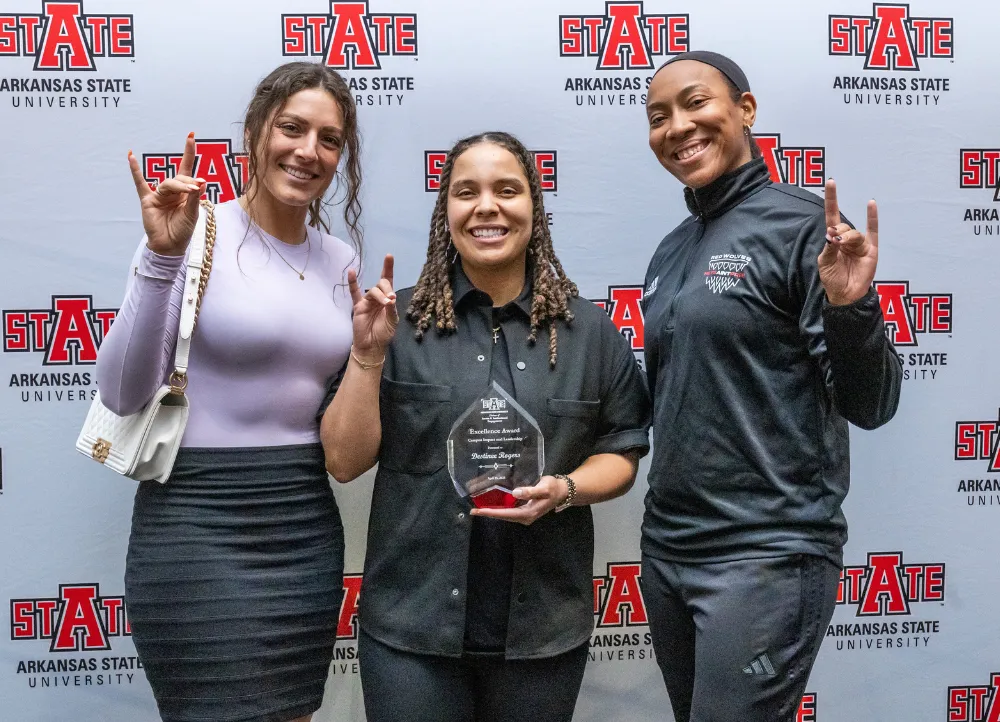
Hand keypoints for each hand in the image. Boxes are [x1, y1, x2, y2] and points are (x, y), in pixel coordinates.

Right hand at [129, 132, 206, 256]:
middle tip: (196, 187)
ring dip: (178, 186)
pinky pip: (140, 183)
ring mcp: (159, 194)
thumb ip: (194, 197)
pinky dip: (135, 170)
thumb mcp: (192, 213)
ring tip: (189, 190)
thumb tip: (201, 181)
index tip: (191, 136)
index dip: (189, 152)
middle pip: (180, 178)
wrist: (170, 245)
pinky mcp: (147, 200)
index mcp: (185, 192)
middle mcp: (172, 191)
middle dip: (188, 182)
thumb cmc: (182, 230)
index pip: (187, 168)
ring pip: (168, 184)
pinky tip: (131, 156)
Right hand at [349, 254, 397, 356]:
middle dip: (387, 289)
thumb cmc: (384, 333)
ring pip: (373, 291)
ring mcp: (367, 301)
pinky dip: (352, 283)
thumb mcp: (392, 321)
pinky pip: (354, 293)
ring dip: (380, 295)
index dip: (388, 268)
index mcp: (387, 299)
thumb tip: (391, 298)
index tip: (389, 256)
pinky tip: (350, 272)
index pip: (388, 281)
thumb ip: (391, 309)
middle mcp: (377, 297)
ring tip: (386, 303)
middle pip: (382, 284)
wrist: (372, 346)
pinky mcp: (358, 306)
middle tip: (391, 299)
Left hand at [469, 475, 566, 525]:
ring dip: (493, 512)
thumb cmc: (553, 488)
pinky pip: (509, 511)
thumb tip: (515, 493)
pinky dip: (499, 509)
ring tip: (479, 508)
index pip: (505, 514)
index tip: (478, 511)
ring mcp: (524, 515)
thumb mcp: (544, 488)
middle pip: (503, 517)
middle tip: (473, 510)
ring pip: (505, 515)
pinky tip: (492, 504)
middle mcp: (524, 517)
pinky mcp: (524, 511)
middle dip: (488, 513)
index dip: (491, 512)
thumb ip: (530, 491)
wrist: (562, 491)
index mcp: (527, 513)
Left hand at [818, 179, 878, 305]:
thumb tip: (831, 233)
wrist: (846, 294)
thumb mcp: (825, 263)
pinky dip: (872, 218)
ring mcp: (860, 243)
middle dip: (838, 232)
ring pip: (854, 233)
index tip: (831, 182)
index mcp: (834, 239)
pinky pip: (873, 231)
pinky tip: (871, 204)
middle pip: (843, 226)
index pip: (831, 215)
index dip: (831, 200)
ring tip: (842, 245)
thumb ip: (829, 247)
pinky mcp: (871, 249)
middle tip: (834, 241)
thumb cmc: (833, 278)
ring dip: (848, 237)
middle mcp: (847, 238)